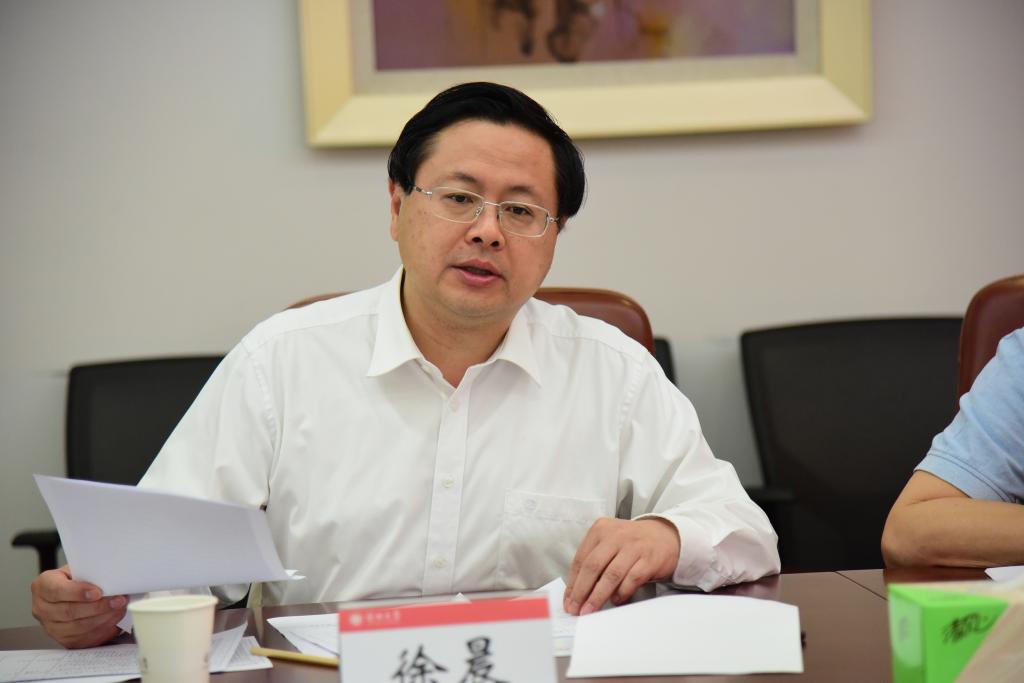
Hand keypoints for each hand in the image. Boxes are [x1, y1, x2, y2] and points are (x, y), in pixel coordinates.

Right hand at [31, 565, 126, 647]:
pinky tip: (114, 620)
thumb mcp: (78, 568)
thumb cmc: (76, 578)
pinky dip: (103, 630)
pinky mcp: (65, 640)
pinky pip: (85, 639)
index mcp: (43, 586)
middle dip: (98, 606)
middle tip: (119, 600)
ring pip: (79, 627)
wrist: (71, 592)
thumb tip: (111, 578)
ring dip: (104, 618)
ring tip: (120, 609)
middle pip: (69, 612)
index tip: (98, 592)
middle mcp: (42, 609)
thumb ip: (89, 573)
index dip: (78, 592)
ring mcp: (52, 627)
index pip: (56, 591)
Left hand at [563, 517, 679, 615]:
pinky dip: (621, 593)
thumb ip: (594, 561)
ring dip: (598, 596)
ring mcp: (633, 546)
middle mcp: (615, 535)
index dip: (572, 583)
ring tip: (591, 611)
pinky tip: (616, 601)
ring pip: (611, 575)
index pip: (580, 559)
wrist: (665, 536)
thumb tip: (577, 593)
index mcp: (600, 530)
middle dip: (581, 591)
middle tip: (576, 610)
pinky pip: (631, 579)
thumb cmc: (631, 544)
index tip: (568, 602)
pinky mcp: (649, 559)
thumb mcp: (609, 543)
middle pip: (592, 566)